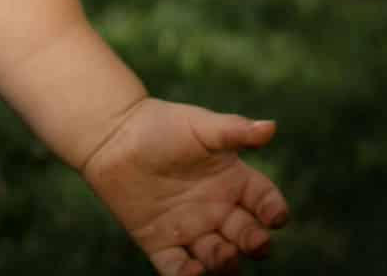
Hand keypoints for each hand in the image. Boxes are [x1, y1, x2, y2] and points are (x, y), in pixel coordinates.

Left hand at [80, 99, 289, 275]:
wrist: (112, 135)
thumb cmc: (161, 125)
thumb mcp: (200, 127)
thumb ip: (233, 130)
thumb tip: (271, 127)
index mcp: (234, 182)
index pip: (265, 202)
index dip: (274, 211)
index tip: (274, 216)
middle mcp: (218, 210)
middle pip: (248, 237)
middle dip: (255, 243)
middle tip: (254, 241)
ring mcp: (191, 230)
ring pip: (219, 258)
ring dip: (225, 262)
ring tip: (222, 253)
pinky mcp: (161, 244)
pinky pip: (178, 269)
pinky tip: (191, 271)